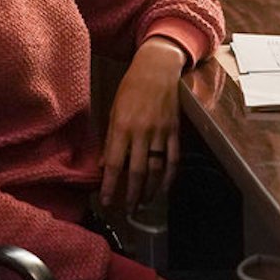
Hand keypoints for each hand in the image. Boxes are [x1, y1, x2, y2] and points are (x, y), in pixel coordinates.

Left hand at [100, 37, 185, 209]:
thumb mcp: (114, 110)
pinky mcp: (175, 131)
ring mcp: (160, 132)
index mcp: (122, 126)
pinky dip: (169, 177)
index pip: (115, 164)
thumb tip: (104, 165)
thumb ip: (110, 140)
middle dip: (131, 195)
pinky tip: (163, 188)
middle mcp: (142, 132)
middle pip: (136, 171)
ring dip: (149, 190)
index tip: (107, 202)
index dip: (111, 186)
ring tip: (143, 204)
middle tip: (127, 210)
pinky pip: (173, 159)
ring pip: (155, 169)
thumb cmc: (131, 88)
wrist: (157, 68)